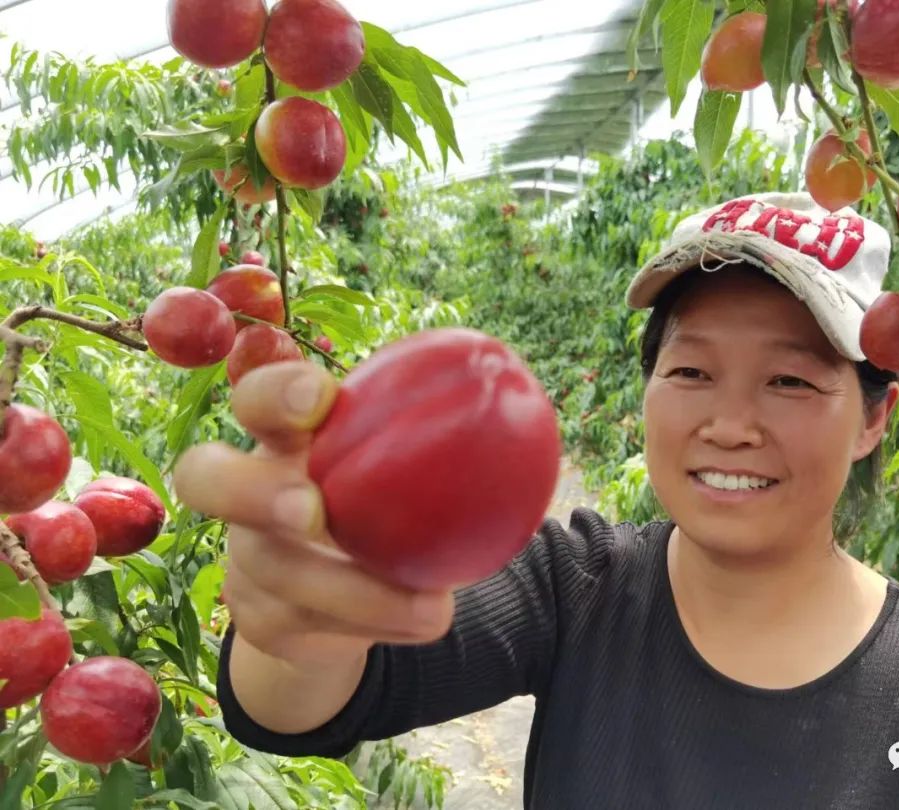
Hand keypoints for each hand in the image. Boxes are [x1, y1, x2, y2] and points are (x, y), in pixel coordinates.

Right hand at [174, 361, 454, 667]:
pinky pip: (311, 631)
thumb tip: (508, 378)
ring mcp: (246, 561)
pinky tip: (424, 620)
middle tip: (313, 510)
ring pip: (278, 574)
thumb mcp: (387, 463)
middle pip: (205, 479)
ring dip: (354, 591)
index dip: (273, 391)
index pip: (254, 397)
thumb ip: (418, 430)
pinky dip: (374, 627)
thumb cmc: (374, 503)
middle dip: (254, 490)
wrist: (335, 601)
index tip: (320, 394)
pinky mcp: (262, 624)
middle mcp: (245, 496)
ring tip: (431, 605)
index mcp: (280, 438)